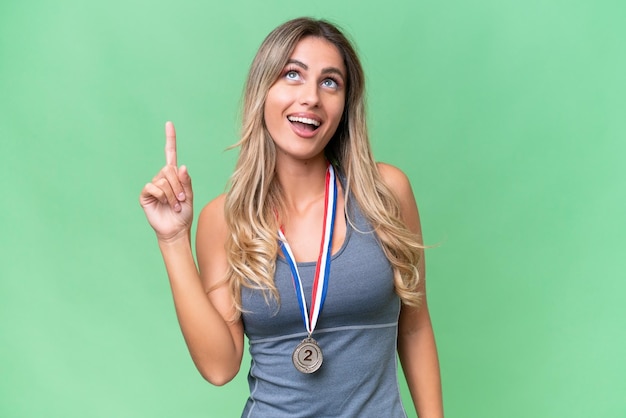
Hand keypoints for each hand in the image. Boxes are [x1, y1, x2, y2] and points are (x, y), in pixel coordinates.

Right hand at [140, 121, 193, 241]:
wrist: (176, 229)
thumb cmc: (183, 214)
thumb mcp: (189, 196)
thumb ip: (186, 181)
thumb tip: (181, 167)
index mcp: (173, 176)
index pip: (170, 153)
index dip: (170, 139)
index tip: (169, 124)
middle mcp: (162, 177)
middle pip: (169, 169)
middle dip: (178, 185)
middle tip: (181, 198)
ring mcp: (153, 185)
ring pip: (163, 180)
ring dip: (172, 194)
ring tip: (174, 205)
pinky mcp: (146, 195)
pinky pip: (153, 187)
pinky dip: (163, 196)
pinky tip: (164, 204)